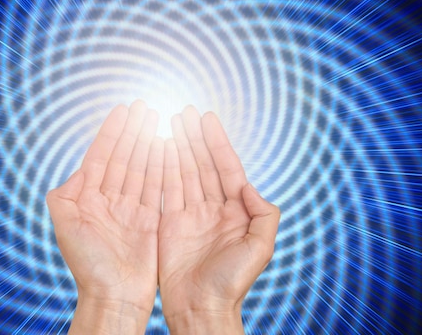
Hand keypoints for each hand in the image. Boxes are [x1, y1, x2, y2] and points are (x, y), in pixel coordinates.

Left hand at [46, 101, 163, 333]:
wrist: (115, 295)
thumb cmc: (88, 265)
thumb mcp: (65, 225)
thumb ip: (64, 194)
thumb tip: (78, 170)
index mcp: (88, 197)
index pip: (102, 155)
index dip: (112, 131)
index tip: (123, 110)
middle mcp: (109, 199)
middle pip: (124, 156)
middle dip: (133, 131)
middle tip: (145, 108)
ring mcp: (131, 208)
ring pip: (142, 168)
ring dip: (149, 143)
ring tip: (159, 121)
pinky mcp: (150, 220)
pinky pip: (157, 187)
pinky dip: (162, 167)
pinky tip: (167, 148)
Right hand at [158, 106, 280, 333]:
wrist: (202, 308)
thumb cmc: (233, 283)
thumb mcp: (261, 248)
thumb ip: (264, 214)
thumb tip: (251, 186)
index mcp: (237, 211)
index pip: (226, 167)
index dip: (216, 142)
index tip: (206, 118)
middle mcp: (214, 208)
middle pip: (202, 164)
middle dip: (193, 138)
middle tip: (182, 112)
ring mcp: (191, 215)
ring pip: (183, 172)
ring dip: (177, 147)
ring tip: (168, 123)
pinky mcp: (171, 224)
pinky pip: (166, 190)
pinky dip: (162, 169)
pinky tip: (157, 151)